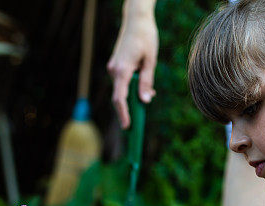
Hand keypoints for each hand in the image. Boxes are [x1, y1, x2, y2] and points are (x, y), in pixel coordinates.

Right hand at [107, 0, 157, 127]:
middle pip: (119, 97)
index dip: (123, 114)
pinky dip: (131, 89)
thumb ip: (147, 81)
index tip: (127, 127)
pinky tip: (144, 91)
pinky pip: (123, 82)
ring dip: (132, 99)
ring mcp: (113, 67)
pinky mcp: (116, 65)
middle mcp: (114, 70)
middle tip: (134, 128)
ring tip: (145, 104)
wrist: (136, 18)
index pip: (120, 98)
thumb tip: (145, 100)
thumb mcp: (151, 60)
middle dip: (127, 112)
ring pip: (122, 89)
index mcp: (122, 70)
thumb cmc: (146, 37)